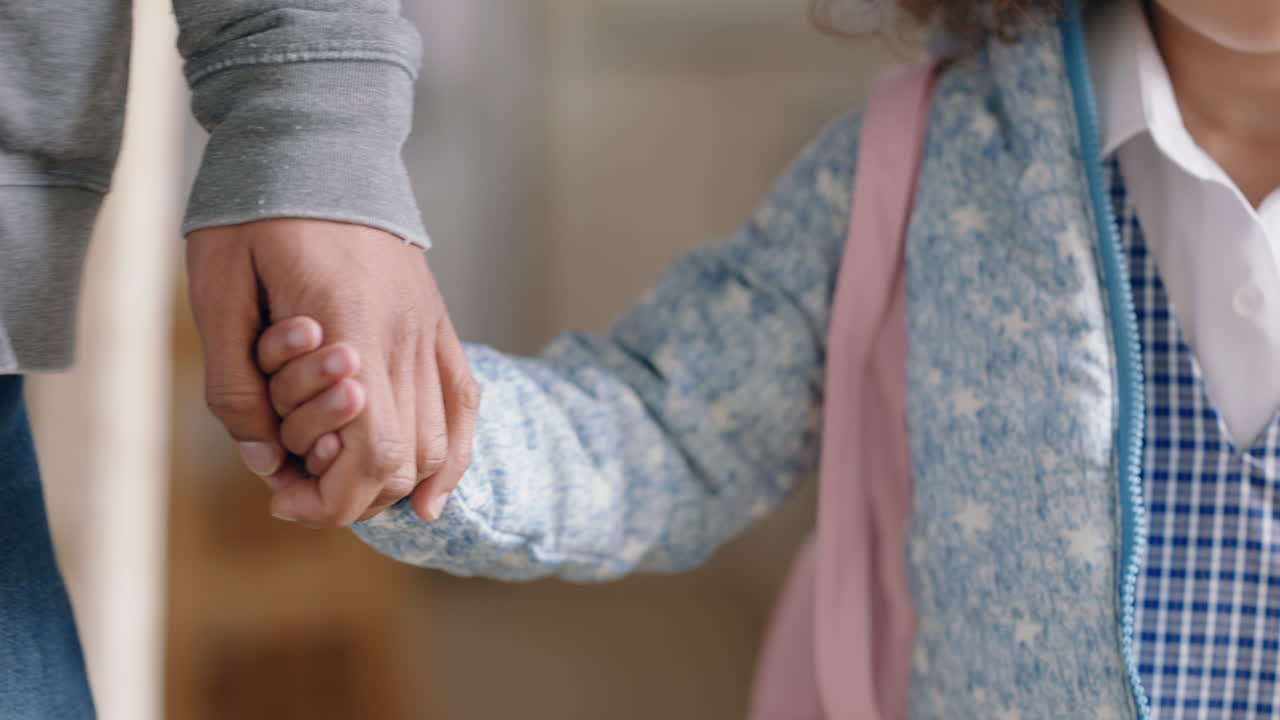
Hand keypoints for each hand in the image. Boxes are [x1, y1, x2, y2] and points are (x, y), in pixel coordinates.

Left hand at [187, 219, 480, 525]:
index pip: (372, 454)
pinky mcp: (437, 322)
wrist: (317, 142)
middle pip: (407, 461)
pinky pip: (465, 403)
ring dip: (395, 481)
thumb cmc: (257, 213)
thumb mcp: (216, 292)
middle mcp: (403, 338)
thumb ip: (235, 384)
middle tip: (297, 489)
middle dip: (353, 497)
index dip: (331, 501)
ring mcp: (429, 330)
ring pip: (440, 442)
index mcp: (350, 329)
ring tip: (344, 481)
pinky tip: (429, 494)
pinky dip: (453, 456)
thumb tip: (262, 459)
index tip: (282, 498)